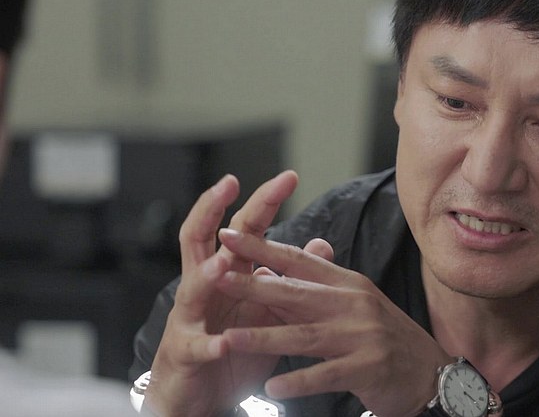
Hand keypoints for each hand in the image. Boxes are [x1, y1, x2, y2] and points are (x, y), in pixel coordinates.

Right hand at [143, 171, 299, 416]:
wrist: (200, 395)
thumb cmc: (232, 346)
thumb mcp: (268, 307)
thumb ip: (290, 275)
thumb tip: (321, 243)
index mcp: (226, 274)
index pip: (242, 229)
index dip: (262, 202)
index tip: (289, 177)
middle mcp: (202, 288)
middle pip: (201, 239)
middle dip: (212, 209)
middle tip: (229, 183)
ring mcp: (189, 319)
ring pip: (192, 289)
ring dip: (208, 276)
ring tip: (224, 263)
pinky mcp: (184, 353)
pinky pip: (194, 346)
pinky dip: (209, 344)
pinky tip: (223, 343)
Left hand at [214, 229, 452, 416]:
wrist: (429, 371)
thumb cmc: (384, 337)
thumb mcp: (353, 305)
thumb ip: (314, 291)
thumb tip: (270, 274)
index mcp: (348, 283)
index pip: (300, 261)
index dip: (263, 248)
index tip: (228, 236)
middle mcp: (355, 304)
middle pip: (297, 293)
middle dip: (253, 286)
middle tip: (216, 278)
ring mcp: (362, 337)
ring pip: (306, 336)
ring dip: (265, 338)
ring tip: (228, 340)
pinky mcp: (368, 368)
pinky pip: (327, 374)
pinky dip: (299, 381)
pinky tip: (272, 386)